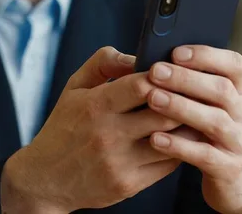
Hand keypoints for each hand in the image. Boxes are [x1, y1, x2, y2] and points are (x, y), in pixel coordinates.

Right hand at [0, 47, 181, 213]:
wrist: (46, 179)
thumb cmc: (64, 127)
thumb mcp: (74, 88)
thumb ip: (104, 63)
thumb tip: (137, 56)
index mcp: (95, 106)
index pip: (141, 85)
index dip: (164, 76)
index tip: (175, 72)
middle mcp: (108, 135)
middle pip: (164, 113)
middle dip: (184, 100)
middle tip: (195, 93)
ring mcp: (119, 162)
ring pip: (172, 141)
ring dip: (187, 126)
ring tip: (195, 114)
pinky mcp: (128, 185)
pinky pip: (168, 164)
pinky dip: (180, 148)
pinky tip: (181, 138)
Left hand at [146, 46, 241, 213]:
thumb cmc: (216, 137)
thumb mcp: (214, 109)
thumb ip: (195, 88)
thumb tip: (158, 62)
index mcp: (239, 94)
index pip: (234, 65)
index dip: (207, 56)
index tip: (176, 51)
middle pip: (221, 90)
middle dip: (186, 78)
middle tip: (155, 71)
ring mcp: (238, 142)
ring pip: (214, 121)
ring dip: (182, 107)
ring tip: (152, 98)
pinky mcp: (229, 169)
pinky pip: (205, 155)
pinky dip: (180, 146)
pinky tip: (155, 139)